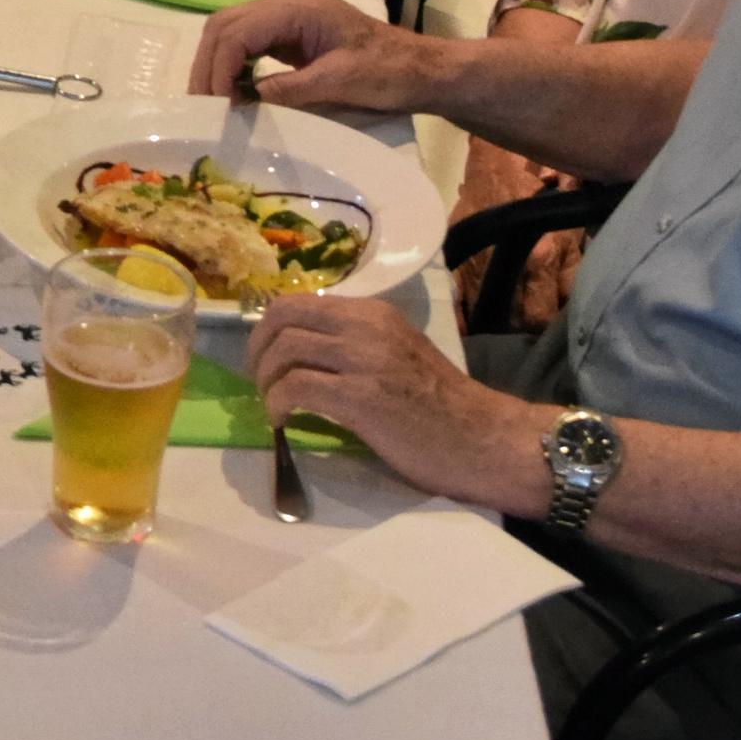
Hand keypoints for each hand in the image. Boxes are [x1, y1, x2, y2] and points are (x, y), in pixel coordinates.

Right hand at [186, 0, 428, 117]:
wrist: (421, 69)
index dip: (218, 68)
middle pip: (225, 24)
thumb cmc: (388, 73)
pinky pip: (249, 43)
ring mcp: (288, 18)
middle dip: (207, 64)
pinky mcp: (292, 35)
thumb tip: (242, 102)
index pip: (237, 31)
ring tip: (212, 102)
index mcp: (298, 9)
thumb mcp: (338, 83)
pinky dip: (233, 65)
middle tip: (202, 106)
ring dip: (216, 64)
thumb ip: (288, 90)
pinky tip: (234, 92)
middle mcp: (287, 5)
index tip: (217, 106)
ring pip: (232, 31)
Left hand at [245, 291, 512, 497]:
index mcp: (374, 313)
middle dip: (258, 349)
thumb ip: (357, 344)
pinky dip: (277, 404)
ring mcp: (364, 359)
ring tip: (272, 403)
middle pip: (284, 317)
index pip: (300, 300)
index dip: (269, 328)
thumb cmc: (441, 405)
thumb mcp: (398, 353)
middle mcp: (367, 326)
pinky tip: (282, 421)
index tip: (265, 357)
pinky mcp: (361, 396)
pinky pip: (296, 387)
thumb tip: (305, 353)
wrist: (482, 438)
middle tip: (260, 380)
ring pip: (285, 348)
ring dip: (266, 379)